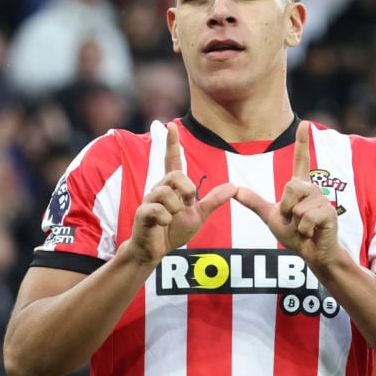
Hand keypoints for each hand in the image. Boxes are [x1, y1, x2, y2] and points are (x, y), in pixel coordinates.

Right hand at [126, 122, 235, 266]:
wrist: (155, 251)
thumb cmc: (173, 231)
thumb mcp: (198, 216)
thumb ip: (213, 201)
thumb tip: (233, 186)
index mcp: (172, 187)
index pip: (171, 160)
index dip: (172, 143)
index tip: (171, 125)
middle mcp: (158, 189)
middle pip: (175, 176)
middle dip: (187, 191)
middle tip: (187, 205)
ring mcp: (149, 200)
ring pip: (166, 193)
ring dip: (175, 208)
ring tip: (172, 218)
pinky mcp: (142, 213)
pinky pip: (157, 209)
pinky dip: (166, 218)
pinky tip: (164, 224)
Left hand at [234, 122, 340, 269]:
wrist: (312, 253)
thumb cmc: (295, 234)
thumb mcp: (271, 217)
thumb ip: (254, 202)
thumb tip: (234, 189)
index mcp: (300, 187)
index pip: (301, 160)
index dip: (302, 142)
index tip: (306, 124)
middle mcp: (313, 189)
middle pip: (290, 187)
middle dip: (286, 209)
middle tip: (294, 220)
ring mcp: (323, 200)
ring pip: (298, 205)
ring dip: (295, 222)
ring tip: (304, 227)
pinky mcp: (329, 213)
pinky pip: (306, 217)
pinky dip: (303, 229)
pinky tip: (311, 232)